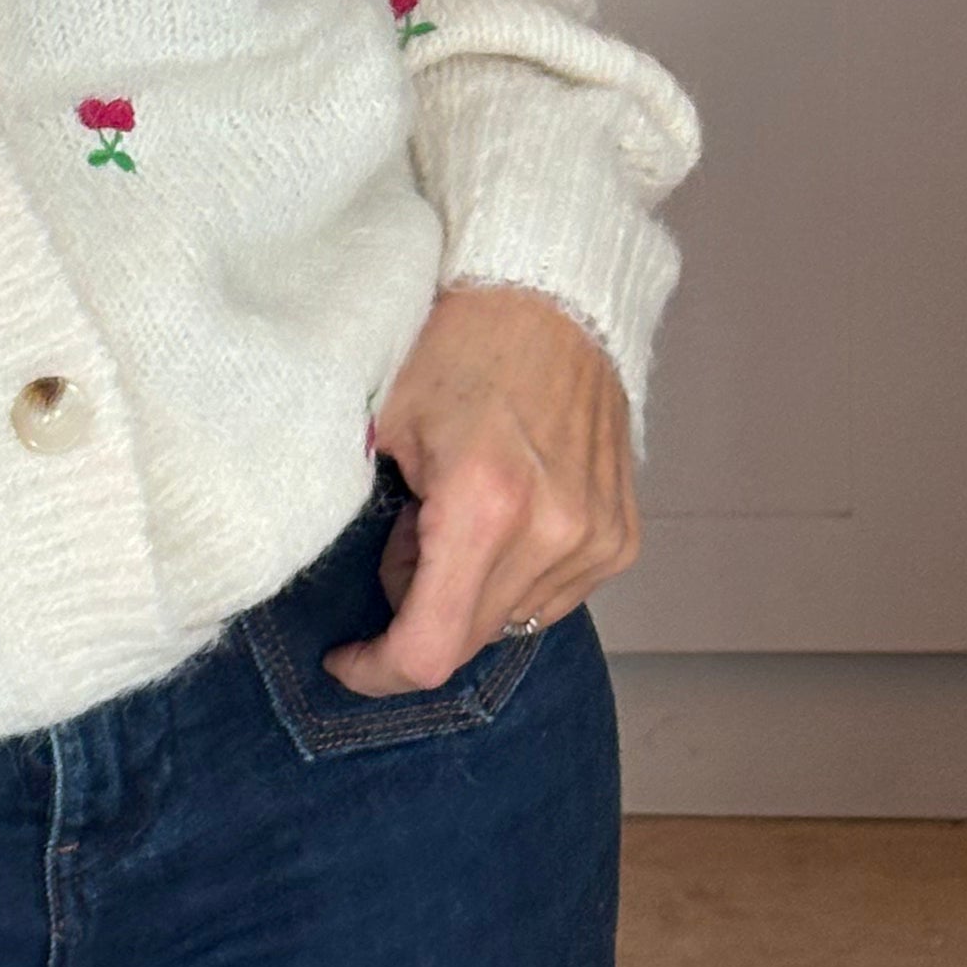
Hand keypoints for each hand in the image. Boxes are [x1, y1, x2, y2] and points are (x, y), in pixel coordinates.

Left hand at [324, 281, 636, 694]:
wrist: (551, 296)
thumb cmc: (456, 347)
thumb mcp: (382, 424)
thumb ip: (367, 518)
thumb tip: (377, 590)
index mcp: (483, 506)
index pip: (430, 649)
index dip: (377, 670)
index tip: (346, 655)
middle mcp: (553, 534)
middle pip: (468, 640)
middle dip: (418, 611)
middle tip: (405, 534)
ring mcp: (596, 540)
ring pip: (510, 623)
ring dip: (468, 592)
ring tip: (455, 512)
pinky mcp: (621, 537)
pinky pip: (552, 598)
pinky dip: (513, 576)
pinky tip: (501, 514)